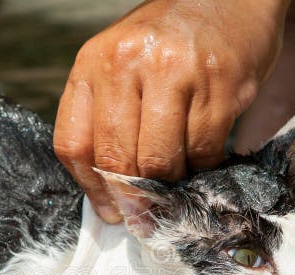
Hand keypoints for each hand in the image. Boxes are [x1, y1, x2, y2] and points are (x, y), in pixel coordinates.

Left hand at [54, 0, 289, 222]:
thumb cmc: (169, 40)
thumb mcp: (121, 66)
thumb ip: (107, 120)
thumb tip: (110, 195)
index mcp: (94, 62)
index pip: (75, 144)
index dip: (92, 189)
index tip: (110, 210)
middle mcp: (128, 62)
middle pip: (118, 159)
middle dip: (133, 196)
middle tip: (147, 213)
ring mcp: (176, 71)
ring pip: (163, 161)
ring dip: (172, 181)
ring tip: (179, 172)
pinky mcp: (220, 83)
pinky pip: (204, 150)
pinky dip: (204, 164)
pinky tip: (204, 151)